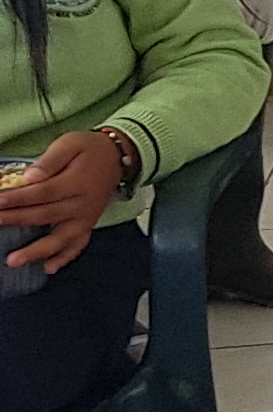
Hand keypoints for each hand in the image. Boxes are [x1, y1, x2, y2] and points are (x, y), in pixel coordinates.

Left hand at [0, 132, 124, 255]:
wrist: (118, 157)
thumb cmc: (89, 149)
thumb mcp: (70, 143)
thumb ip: (51, 160)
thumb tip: (31, 177)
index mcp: (76, 181)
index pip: (42, 192)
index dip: (18, 199)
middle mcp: (82, 203)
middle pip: (45, 215)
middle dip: (16, 221)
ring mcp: (86, 217)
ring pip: (61, 238)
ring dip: (37, 251)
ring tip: (15, 260)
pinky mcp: (88, 224)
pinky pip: (78, 244)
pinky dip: (64, 257)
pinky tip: (48, 268)